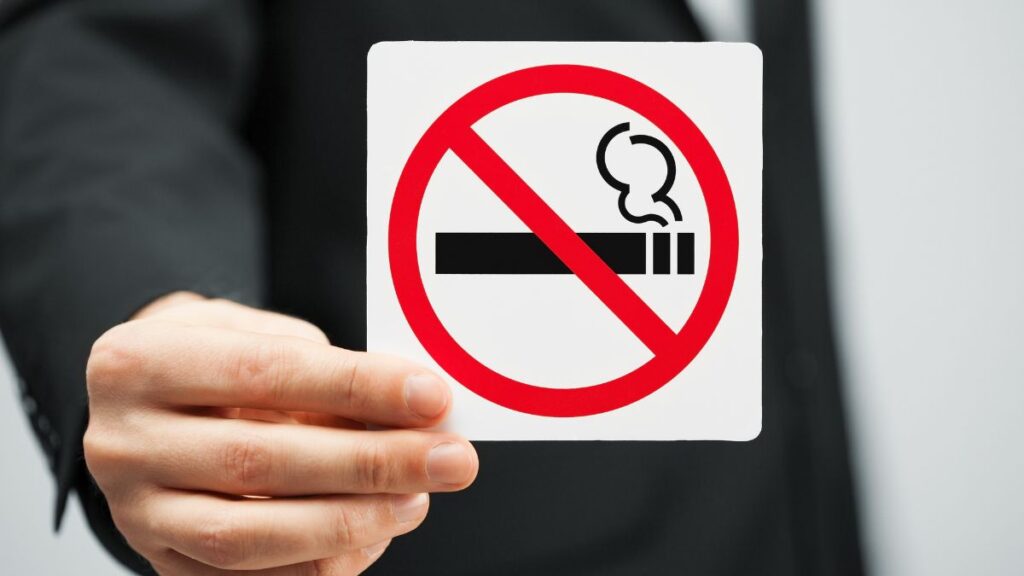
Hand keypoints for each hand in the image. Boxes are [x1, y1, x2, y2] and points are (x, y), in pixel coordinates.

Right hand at [83, 293, 477, 574]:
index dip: (358, 387)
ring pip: (250, 535)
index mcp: (138, 364)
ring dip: (351, 522)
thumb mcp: (253, 333)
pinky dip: (319, 563)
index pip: (267, 374)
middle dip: (373, 462)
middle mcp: (123, 442)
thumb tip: (409, 409)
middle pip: (261, 460)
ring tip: (416, 499)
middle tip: (448, 458)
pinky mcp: (160, 560)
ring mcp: (135, 511)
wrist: (146, 403)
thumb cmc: (211, 360)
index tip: (429, 396)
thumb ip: (321, 368)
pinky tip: (372, 535)